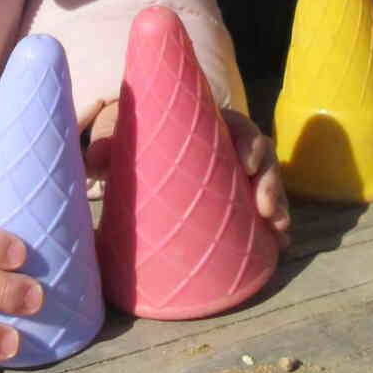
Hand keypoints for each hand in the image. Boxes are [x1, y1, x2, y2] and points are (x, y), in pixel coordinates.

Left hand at [85, 102, 290, 245]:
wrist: (141, 156)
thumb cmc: (139, 141)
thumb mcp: (127, 140)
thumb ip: (110, 147)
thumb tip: (94, 161)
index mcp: (211, 126)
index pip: (239, 127)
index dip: (249, 143)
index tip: (247, 164)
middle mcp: (231, 148)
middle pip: (262, 158)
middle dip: (270, 182)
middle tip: (265, 208)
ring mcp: (239, 175)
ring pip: (268, 185)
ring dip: (278, 206)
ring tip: (278, 232)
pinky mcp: (240, 200)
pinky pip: (265, 209)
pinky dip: (274, 226)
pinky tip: (279, 246)